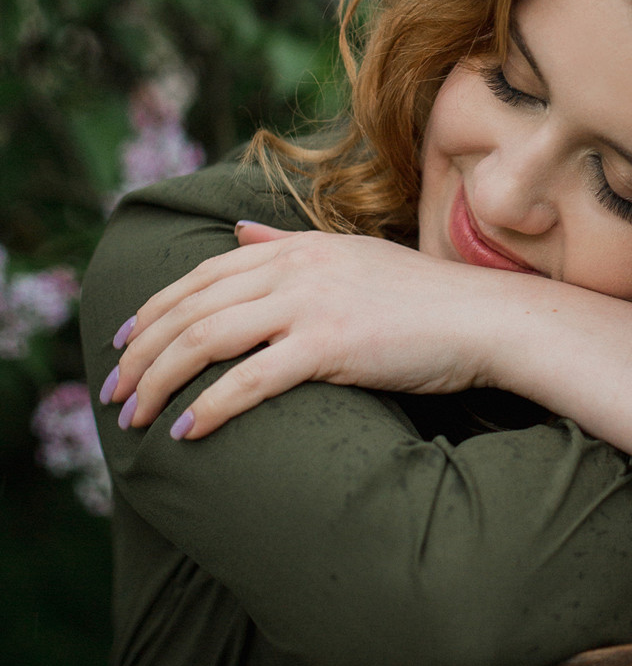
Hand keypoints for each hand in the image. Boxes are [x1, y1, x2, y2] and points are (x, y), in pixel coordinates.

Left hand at [101, 223, 514, 440]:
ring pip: (208, 338)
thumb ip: (289, 246)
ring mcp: (312, 304)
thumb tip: (238, 233)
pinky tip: (186, 432)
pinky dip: (210, 406)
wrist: (482, 319)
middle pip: (192, 306)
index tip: (122, 344)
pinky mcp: (330, 345)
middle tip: (114, 392)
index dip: (154, 309)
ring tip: (135, 418)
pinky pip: (251, 378)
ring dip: (160, 381)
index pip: (203, 274)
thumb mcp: (351, 258)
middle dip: (141, 351)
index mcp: (298, 249)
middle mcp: (296, 269)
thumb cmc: (422, 300)